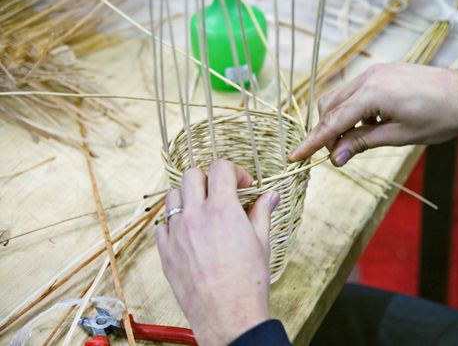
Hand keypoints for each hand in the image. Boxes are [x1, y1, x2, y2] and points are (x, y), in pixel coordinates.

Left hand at [156, 160, 279, 345]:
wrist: (227, 314)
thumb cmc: (247, 281)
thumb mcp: (261, 242)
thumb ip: (262, 212)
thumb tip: (270, 196)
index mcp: (222, 209)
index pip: (220, 168)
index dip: (234, 171)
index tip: (242, 185)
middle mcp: (195, 215)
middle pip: (192, 175)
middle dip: (209, 179)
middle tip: (221, 194)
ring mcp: (176, 232)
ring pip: (173, 195)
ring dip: (188, 196)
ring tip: (202, 211)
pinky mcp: (165, 251)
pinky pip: (162, 224)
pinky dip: (174, 222)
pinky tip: (188, 234)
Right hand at [289, 62, 457, 165]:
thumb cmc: (439, 119)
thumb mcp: (398, 136)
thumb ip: (362, 143)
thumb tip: (334, 158)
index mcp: (372, 93)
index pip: (332, 122)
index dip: (312, 142)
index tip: (294, 156)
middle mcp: (369, 77)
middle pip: (330, 106)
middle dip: (327, 130)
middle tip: (338, 154)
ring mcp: (375, 71)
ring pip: (340, 97)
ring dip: (340, 119)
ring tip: (358, 139)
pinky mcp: (382, 71)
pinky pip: (355, 91)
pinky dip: (354, 109)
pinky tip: (371, 122)